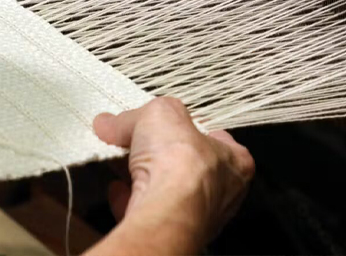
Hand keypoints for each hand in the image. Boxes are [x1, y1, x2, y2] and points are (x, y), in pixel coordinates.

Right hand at [90, 98, 253, 254]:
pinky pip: (148, 213)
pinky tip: (116, 188)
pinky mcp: (169, 232)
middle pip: (185, 164)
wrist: (166, 211)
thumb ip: (134, 117)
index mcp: (234, 162)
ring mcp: (194, 216)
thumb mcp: (160, 113)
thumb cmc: (182, 162)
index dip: (190, 126)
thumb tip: (111, 122)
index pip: (218, 139)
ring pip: (166, 190)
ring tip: (117, 158)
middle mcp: (219, 193)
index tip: (169, 120)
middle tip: (132, 138)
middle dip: (157, 151)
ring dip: (140, 174)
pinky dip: (130, 201)